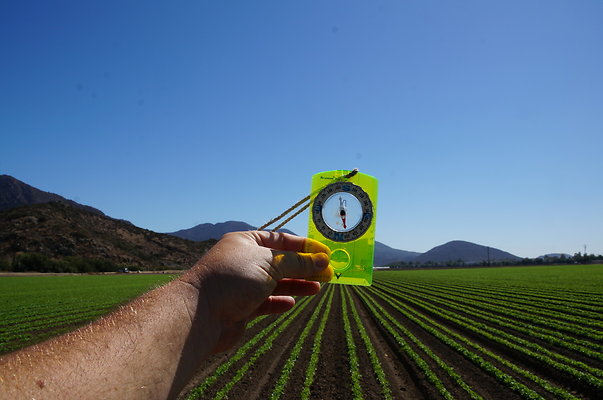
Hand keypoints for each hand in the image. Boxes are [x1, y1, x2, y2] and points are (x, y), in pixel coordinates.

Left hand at [180, 231, 332, 352]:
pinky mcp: (240, 307)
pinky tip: (291, 303)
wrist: (200, 315)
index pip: (280, 240)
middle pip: (280, 262)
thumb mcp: (270, 264)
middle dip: (304, 267)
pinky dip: (279, 301)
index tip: (325, 253)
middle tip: (328, 273)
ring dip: (296, 285)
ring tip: (317, 288)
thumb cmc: (233, 279)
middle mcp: (243, 261)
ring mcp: (241, 285)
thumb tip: (323, 259)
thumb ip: (298, 263)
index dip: (303, 246)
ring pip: (275, 283)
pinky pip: (265, 302)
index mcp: (245, 242)